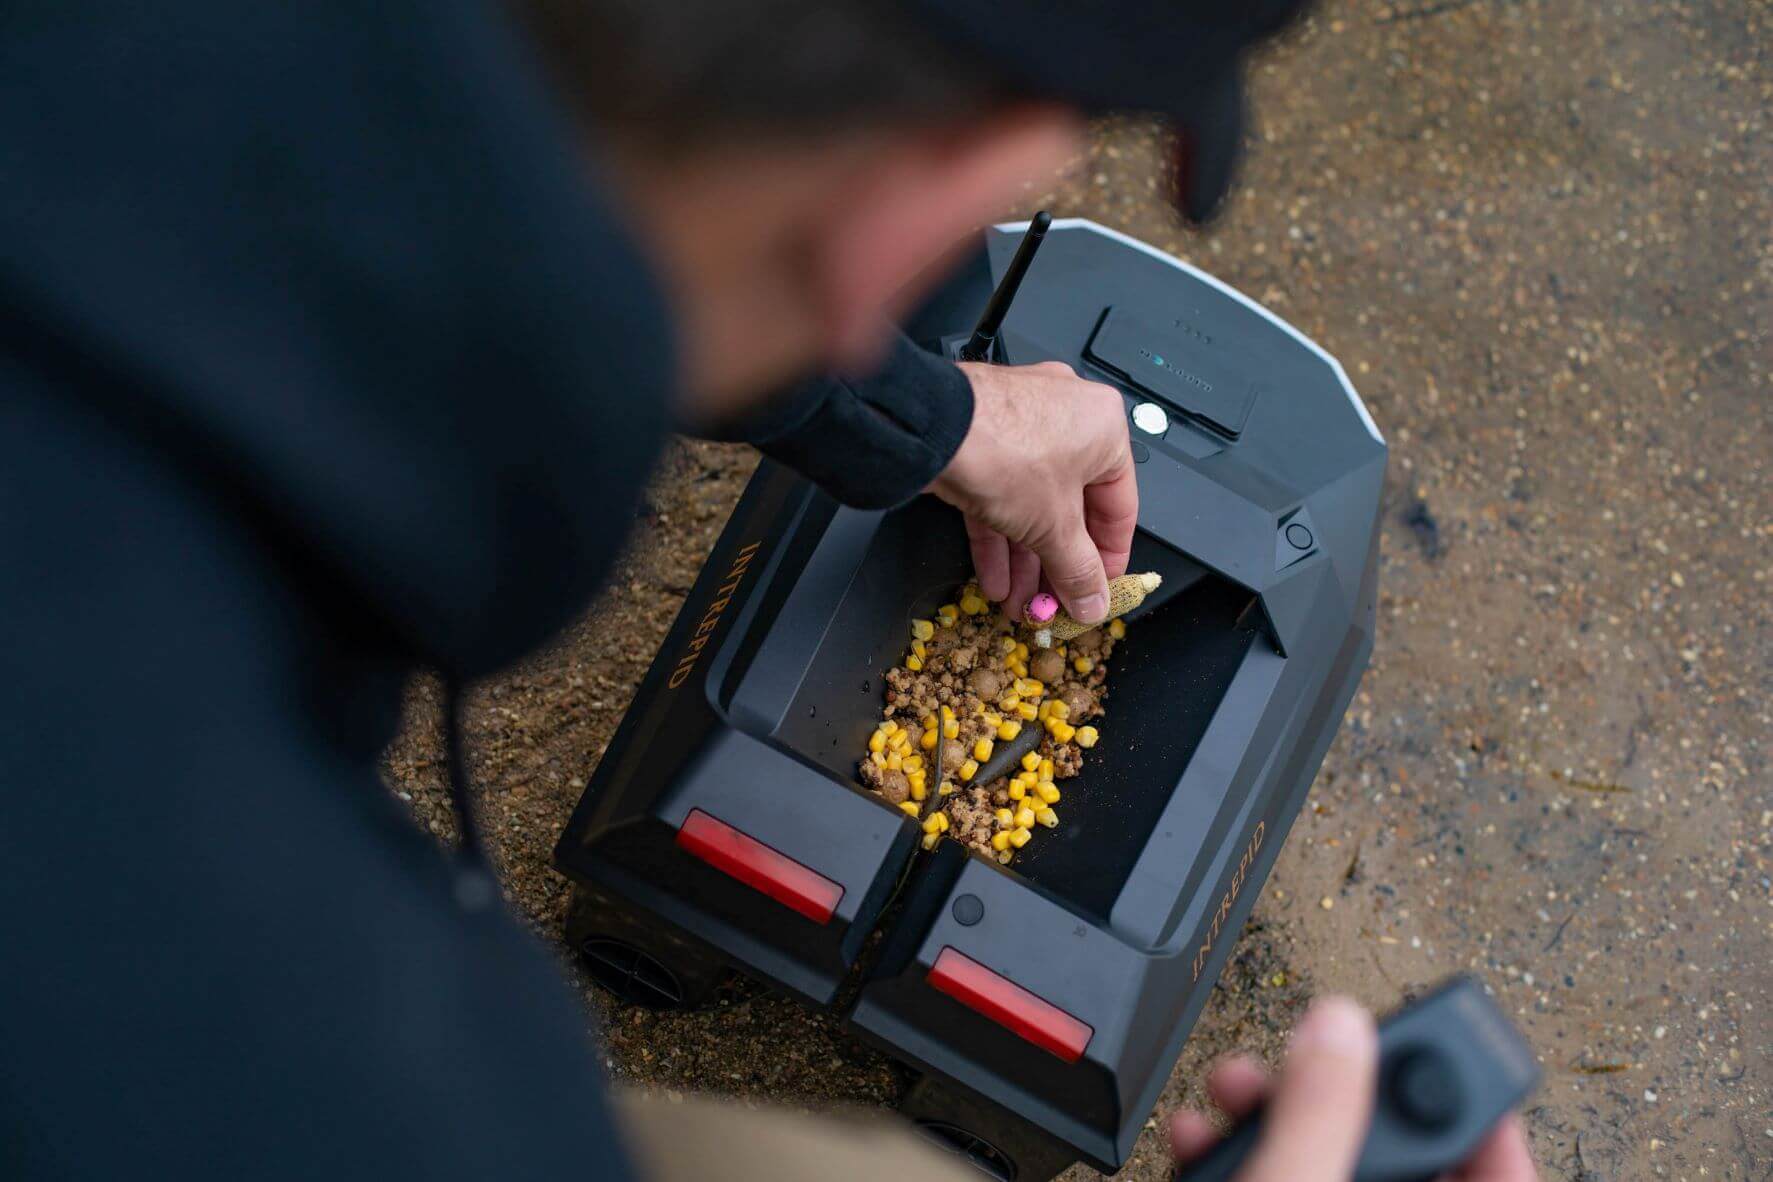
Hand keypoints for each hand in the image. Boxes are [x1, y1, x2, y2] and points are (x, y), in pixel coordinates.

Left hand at [930, 360, 1135, 623]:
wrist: (931, 429)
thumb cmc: (1003, 449)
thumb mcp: (1055, 526)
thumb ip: (1079, 570)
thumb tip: (1093, 600)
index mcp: (1103, 429)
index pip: (1119, 507)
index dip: (1109, 558)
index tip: (1098, 589)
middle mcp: (1066, 422)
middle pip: (1070, 511)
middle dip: (1057, 566)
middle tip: (1054, 603)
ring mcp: (1020, 429)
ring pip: (1031, 508)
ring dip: (1025, 562)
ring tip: (1021, 603)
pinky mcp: (981, 445)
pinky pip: (999, 498)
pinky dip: (998, 540)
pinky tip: (995, 580)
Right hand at [1169, 997, 1536, 1181]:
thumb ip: (1318, 1113)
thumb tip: (1340, 1023)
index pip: (1502, 1171)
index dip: (1486, 1103)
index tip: (1455, 1043)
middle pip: (1396, 1150)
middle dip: (1337, 1087)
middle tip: (1307, 1049)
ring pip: (1322, 1156)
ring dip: (1270, 1112)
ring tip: (1233, 1084)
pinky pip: (1271, 1177)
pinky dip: (1235, 1152)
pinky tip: (1200, 1134)